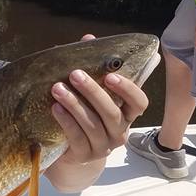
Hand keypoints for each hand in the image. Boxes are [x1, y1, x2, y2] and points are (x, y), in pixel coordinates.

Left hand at [50, 35, 149, 166]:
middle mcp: (119, 131)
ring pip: (93, 125)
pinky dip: (66, 122)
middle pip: (111, 112)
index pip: (139, 103)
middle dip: (93, 91)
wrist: (72, 154)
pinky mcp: (85, 156)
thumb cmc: (85, 115)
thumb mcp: (90, 93)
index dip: (128, 89)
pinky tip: (55, 108)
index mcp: (126, 114)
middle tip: (74, 74)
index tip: (111, 75)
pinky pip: (77, 138)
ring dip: (74, 104)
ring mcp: (103, 146)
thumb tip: (88, 39)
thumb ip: (92, 67)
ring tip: (57, 89)